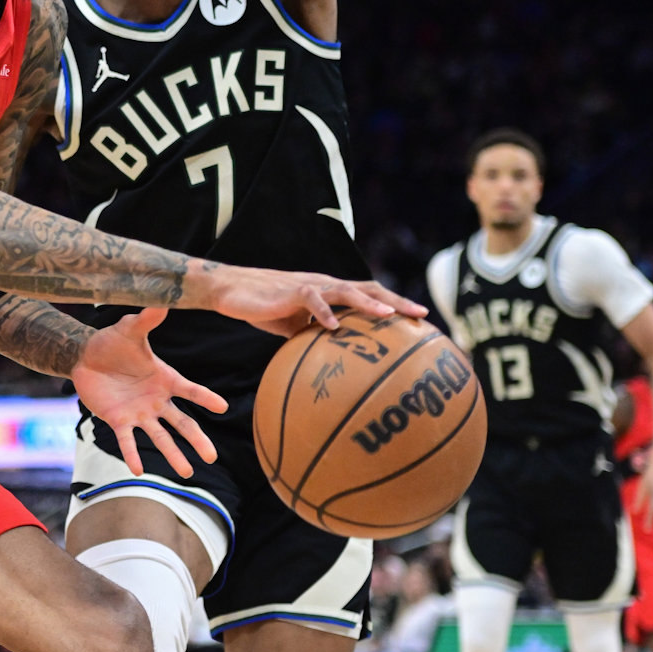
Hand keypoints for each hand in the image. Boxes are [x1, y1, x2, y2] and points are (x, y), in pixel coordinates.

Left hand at [70, 308, 228, 478]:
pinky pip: (128, 441)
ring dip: (173, 455)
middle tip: (212, 457)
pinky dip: (133, 455)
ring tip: (187, 474)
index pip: (190, 390)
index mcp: (165, 378)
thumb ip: (146, 320)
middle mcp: (156, 399)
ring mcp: (139, 413)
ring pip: (160, 437)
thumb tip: (162, 302)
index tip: (224, 407)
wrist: (84, 357)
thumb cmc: (111, 343)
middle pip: (182, 423)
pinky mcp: (119, 421)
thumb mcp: (130, 330)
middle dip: (197, 440)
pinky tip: (139, 470)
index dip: (206, 398)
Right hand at [207, 267, 426, 335]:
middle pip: (369, 288)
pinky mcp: (290, 291)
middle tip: (421, 315)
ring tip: (388, 316)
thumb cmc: (263, 307)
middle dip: (396, 302)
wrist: (230, 289)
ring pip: (346, 290)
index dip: (395, 304)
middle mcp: (326, 285)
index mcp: (330, 293)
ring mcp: (309, 286)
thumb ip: (315, 337)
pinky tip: (334, 327)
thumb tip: (332, 365)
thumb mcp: (294, 327)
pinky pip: (311, 300)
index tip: (419, 320)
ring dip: (369, 303)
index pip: (370, 295)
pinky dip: (324, 313)